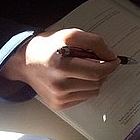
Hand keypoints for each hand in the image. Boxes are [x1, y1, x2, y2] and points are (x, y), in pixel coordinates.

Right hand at [0, 28, 120, 109]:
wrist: (24, 62)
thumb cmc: (47, 46)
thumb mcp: (70, 34)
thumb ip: (94, 42)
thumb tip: (110, 56)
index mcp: (60, 64)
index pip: (96, 71)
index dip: (110, 65)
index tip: (114, 59)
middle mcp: (58, 84)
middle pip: (97, 82)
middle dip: (105, 71)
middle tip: (102, 61)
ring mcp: (58, 97)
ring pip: (93, 91)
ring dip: (96, 79)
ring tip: (86, 68)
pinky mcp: (58, 104)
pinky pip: (84, 97)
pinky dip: (86, 87)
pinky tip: (78, 77)